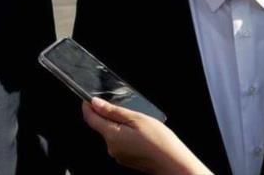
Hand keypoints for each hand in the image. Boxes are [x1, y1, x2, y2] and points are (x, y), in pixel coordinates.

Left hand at [82, 97, 210, 174]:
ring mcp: (119, 155)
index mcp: (111, 136)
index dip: (88, 106)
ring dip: (119, 124)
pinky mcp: (127, 159)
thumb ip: (114, 111)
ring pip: (112, 133)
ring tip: (137, 121)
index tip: (89, 97)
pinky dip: (126, 134)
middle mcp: (111, 147)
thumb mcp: (137, 119)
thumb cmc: (160, 142)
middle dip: (108, 114)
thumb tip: (95, 103)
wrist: (176, 165)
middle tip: (123, 107)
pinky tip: (141, 133)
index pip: (90, 118)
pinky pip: (121, 142)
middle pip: (101, 126)